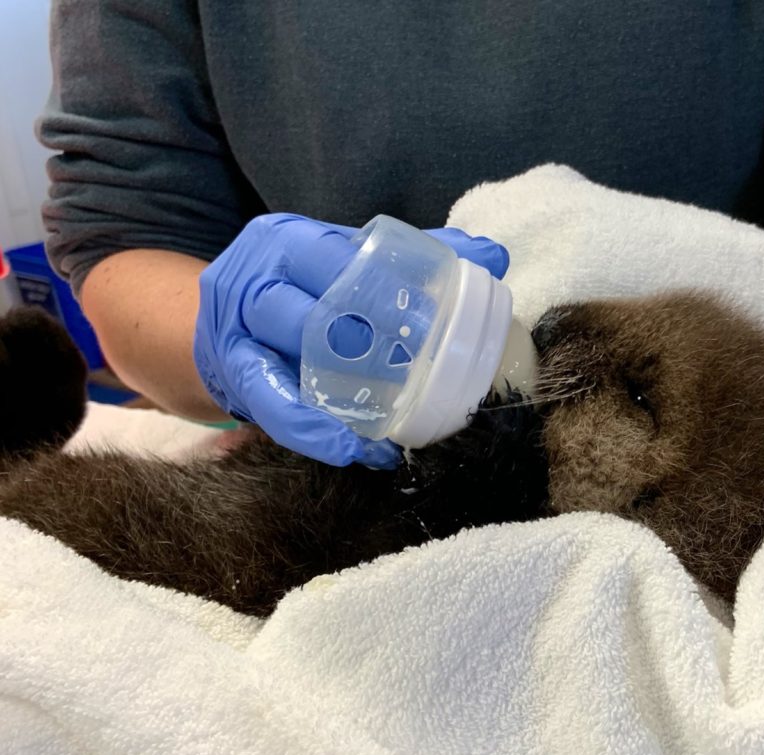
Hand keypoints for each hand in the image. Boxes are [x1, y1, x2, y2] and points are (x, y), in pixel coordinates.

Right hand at [194, 213, 508, 467]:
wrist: (217, 320)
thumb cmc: (300, 288)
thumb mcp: (345, 261)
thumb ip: (415, 257)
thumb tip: (491, 256)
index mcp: (289, 241)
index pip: (336, 255)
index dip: (385, 284)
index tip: (436, 316)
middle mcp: (255, 279)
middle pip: (310, 304)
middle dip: (368, 336)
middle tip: (424, 365)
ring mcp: (237, 330)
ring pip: (289, 353)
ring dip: (345, 390)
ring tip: (395, 421)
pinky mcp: (232, 376)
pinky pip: (271, 404)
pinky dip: (312, 429)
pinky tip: (352, 449)